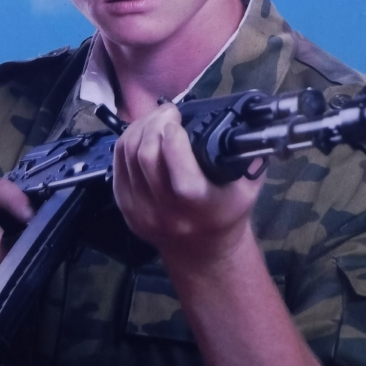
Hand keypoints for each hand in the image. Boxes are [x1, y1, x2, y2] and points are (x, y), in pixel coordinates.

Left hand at [113, 102, 264, 264]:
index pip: (177, 163)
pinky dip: (128, 140)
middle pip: (146, 154)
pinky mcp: (125, 207)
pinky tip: (142, 131)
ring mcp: (140, 211)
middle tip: (168, 112)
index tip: (179, 118)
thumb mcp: (246, 189)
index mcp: (199, 204)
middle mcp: (166, 210)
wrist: (202, 253)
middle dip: (154, 123)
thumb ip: (247, 157)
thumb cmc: (226, 214)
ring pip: (127, 155)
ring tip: (156, 118)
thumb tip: (245, 124)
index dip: (173, 133)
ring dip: (140, 127)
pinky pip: (118, 164)